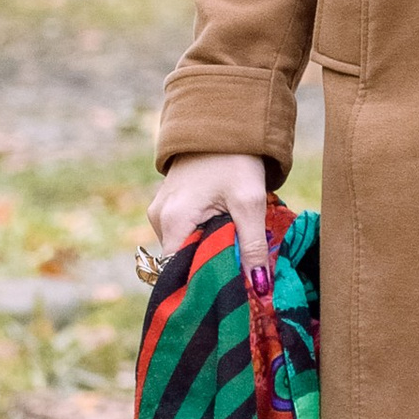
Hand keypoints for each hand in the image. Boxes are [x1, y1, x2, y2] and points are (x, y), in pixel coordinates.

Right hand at [147, 154, 272, 292]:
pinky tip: (225, 233)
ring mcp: (161, 211)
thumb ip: (252, 246)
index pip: (178, 274)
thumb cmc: (235, 159)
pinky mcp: (170, 205)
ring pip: (185, 248)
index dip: (202, 288)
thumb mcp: (249, 202)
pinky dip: (204, 238)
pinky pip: (185, 233)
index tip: (229, 296)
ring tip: (235, 251)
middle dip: (209, 272)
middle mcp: (159, 219)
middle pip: (181, 263)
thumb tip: (259, 288)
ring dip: (208, 253)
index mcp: (172, 221)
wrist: (224, 121)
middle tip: (239, 277)